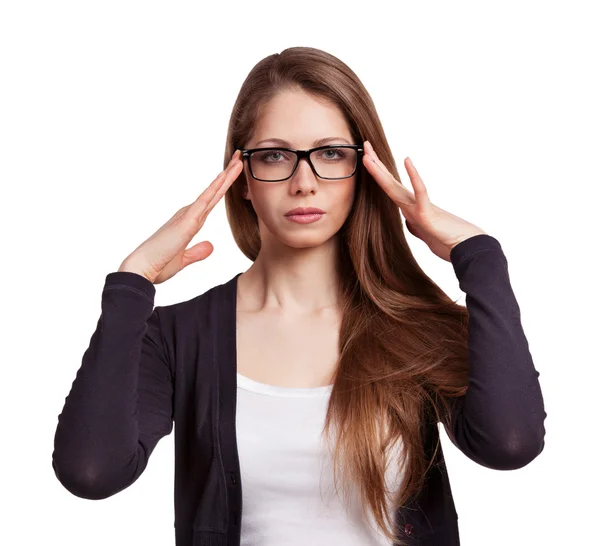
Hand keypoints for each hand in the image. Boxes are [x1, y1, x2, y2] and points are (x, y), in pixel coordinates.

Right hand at [119, 149, 243, 283]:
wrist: (142, 268)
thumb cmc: (158, 264)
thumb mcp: (183, 259)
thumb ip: (197, 252)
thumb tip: (211, 246)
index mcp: (189, 222)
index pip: (211, 201)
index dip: (223, 187)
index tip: (234, 174)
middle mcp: (188, 214)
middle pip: (214, 192)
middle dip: (228, 175)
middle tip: (240, 158)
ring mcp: (187, 215)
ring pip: (212, 192)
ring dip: (225, 176)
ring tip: (238, 160)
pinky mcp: (187, 221)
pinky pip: (204, 201)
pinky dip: (214, 189)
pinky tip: (223, 178)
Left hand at [362, 141, 486, 261]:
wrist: (466, 248)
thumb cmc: (448, 240)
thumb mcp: (426, 235)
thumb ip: (417, 227)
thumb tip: (410, 223)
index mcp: (410, 209)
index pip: (390, 188)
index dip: (378, 174)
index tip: (368, 159)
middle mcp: (411, 205)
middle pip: (388, 182)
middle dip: (375, 165)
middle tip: (365, 145)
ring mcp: (418, 207)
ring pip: (394, 186)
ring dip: (380, 170)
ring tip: (370, 153)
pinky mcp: (427, 214)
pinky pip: (420, 192)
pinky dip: (413, 177)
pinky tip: (407, 161)